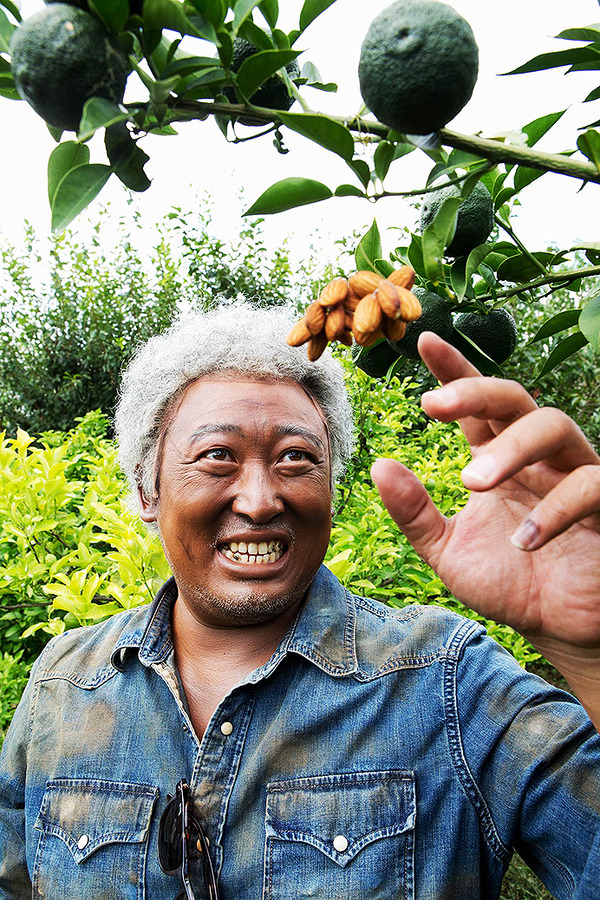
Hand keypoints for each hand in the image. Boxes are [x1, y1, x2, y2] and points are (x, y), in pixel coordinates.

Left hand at [371, 332, 599, 654]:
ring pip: (556, 426)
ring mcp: (573, 477)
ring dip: (511, 448)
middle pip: (516, 399)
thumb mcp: (447, 550)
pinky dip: (555, 509)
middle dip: (476, 392)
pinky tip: (523, 540)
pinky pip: (591, 485)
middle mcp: (536, 459)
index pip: (478, 406)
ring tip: (473, 482)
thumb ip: (414, 512)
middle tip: (435, 404)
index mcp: (498, 460)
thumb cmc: (507, 582)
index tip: (423, 342)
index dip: (455, 370)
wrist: (554, 628)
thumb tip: (379, 465)